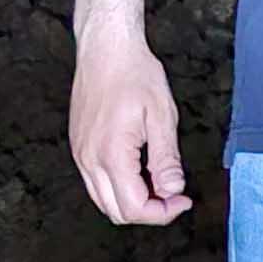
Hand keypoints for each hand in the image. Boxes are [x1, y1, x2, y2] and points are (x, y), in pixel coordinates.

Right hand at [68, 34, 193, 225]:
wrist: (105, 47)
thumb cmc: (134, 73)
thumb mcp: (161, 116)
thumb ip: (166, 159)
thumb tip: (173, 191)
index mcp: (111, 154)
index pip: (134, 207)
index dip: (163, 213)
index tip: (183, 200)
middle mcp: (89, 159)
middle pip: (116, 211)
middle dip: (148, 212)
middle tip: (174, 195)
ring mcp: (80, 154)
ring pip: (103, 200)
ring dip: (131, 202)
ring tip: (158, 183)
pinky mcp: (79, 146)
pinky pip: (95, 182)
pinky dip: (117, 188)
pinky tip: (139, 170)